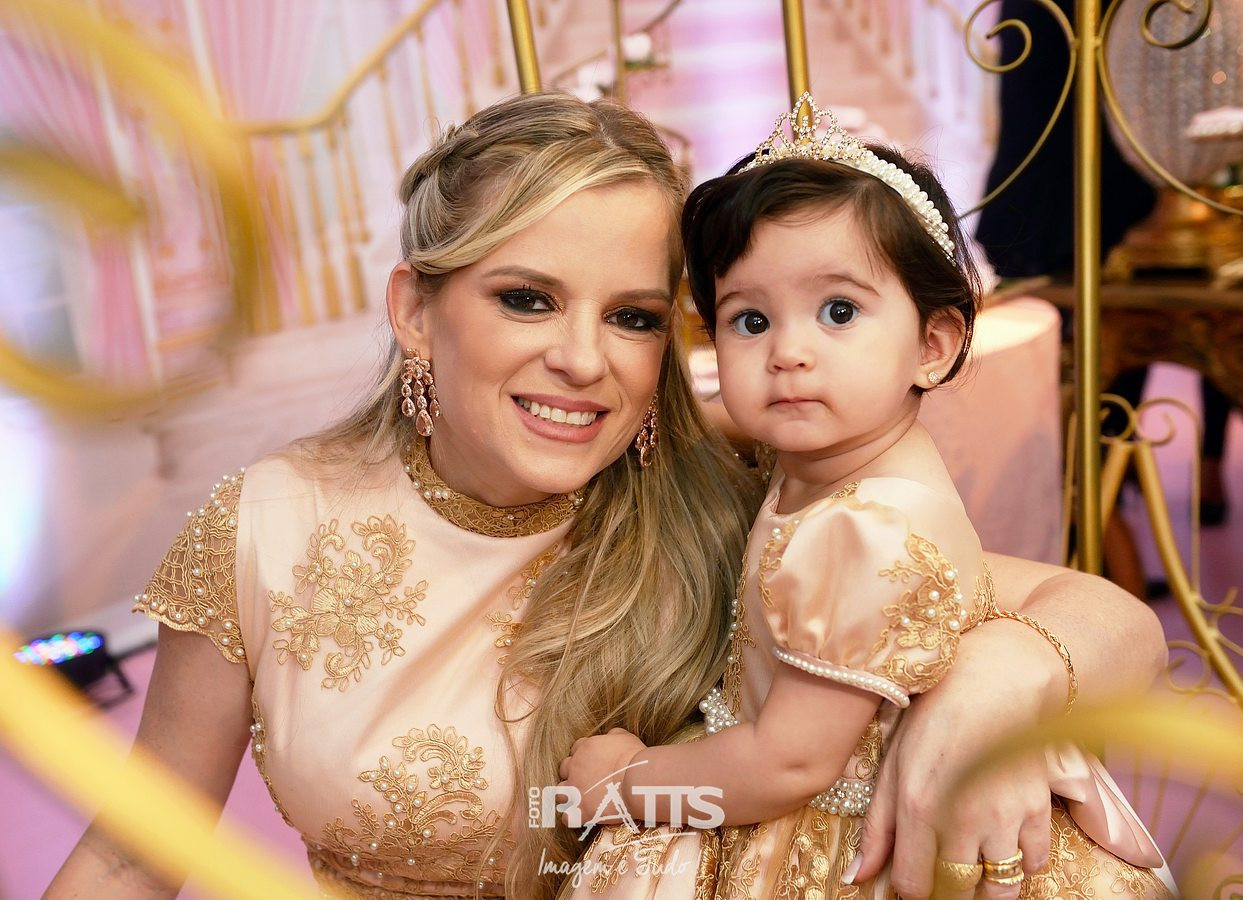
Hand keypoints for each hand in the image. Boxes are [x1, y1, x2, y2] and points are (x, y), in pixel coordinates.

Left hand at [558, 728, 646, 827]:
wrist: (638, 781)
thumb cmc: (635, 757)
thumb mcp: (626, 738)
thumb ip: (613, 735)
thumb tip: (610, 735)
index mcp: (586, 748)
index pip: (576, 749)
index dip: (584, 756)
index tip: (593, 762)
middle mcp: (575, 767)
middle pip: (565, 768)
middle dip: (573, 773)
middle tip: (587, 780)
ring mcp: (576, 790)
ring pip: (560, 792)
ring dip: (568, 794)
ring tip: (580, 798)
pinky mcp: (582, 811)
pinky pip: (567, 817)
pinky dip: (572, 817)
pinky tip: (581, 816)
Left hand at [855, 619, 1054, 899]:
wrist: (995, 676)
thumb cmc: (934, 713)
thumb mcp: (894, 763)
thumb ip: (878, 826)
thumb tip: (856, 876)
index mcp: (919, 807)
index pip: (914, 884)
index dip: (910, 888)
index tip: (911, 878)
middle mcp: (963, 820)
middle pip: (959, 891)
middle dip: (949, 888)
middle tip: (944, 868)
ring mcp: (1005, 817)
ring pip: (1002, 886)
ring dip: (987, 884)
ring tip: (975, 862)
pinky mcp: (1038, 808)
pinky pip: (1035, 861)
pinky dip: (1021, 861)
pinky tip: (1004, 839)